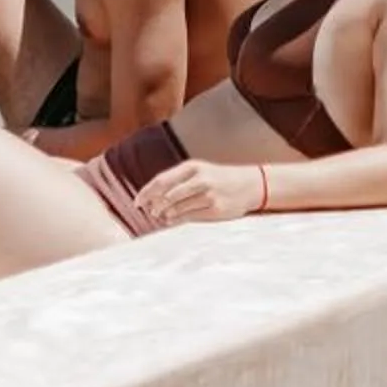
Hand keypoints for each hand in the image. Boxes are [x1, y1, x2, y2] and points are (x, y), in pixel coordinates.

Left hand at [132, 160, 266, 227]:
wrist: (250, 185)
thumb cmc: (218, 178)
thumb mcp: (198, 171)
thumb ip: (177, 181)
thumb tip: (151, 197)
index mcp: (192, 167)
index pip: (162, 180)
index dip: (146, 192)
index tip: (136, 202)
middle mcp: (200, 179)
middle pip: (167, 195)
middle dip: (154, 205)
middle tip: (149, 212)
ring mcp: (209, 194)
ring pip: (177, 207)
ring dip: (165, 214)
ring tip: (160, 216)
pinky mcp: (216, 209)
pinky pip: (190, 217)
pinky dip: (177, 219)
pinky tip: (171, 220)